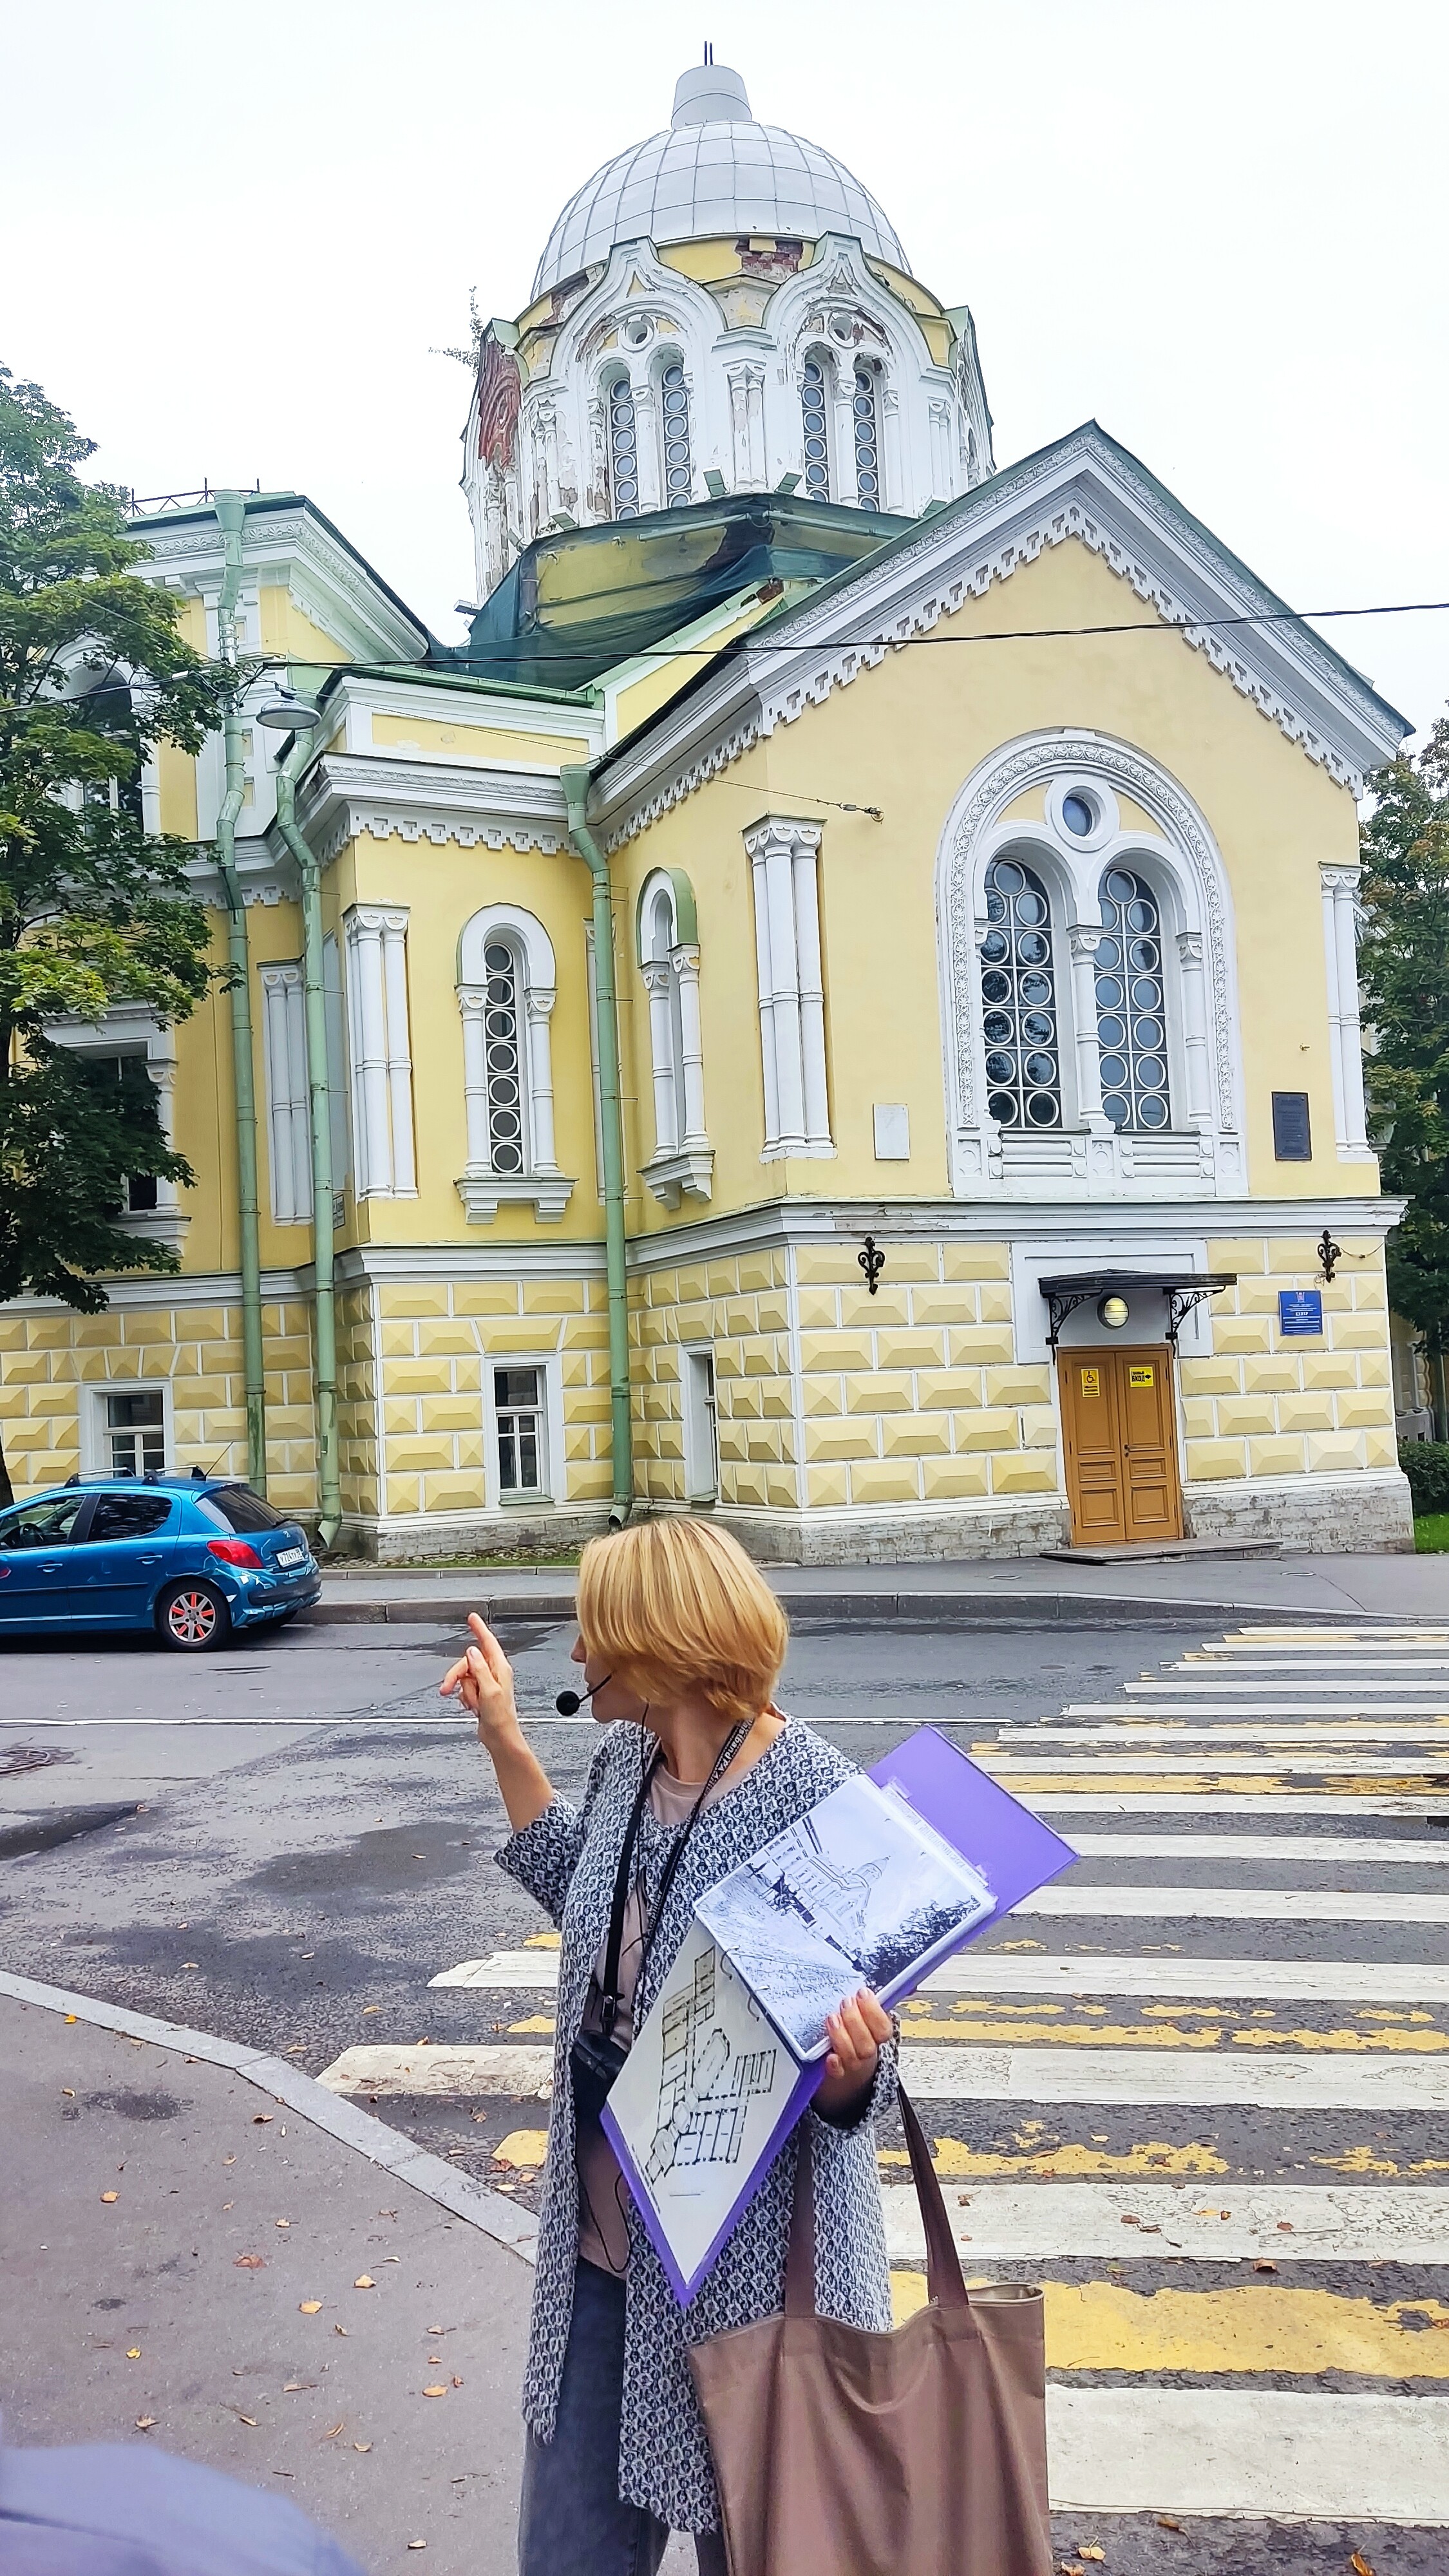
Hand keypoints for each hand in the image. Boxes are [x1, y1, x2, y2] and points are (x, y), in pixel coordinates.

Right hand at [440, 1613, 522, 1749]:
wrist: (499, 1737)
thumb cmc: (500, 1718)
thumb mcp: (490, 1691)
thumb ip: (479, 1669)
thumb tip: (472, 1651)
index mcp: (500, 1669)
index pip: (488, 1642)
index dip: (479, 1629)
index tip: (472, 1617)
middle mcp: (494, 1673)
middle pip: (467, 1662)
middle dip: (456, 1676)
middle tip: (447, 1688)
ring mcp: (486, 1683)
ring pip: (464, 1677)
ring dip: (464, 1692)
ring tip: (474, 1704)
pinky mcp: (480, 1693)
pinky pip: (464, 1688)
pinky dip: (464, 1698)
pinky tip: (472, 1707)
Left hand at [814, 1988, 892, 2121]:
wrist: (845, 2067)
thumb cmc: (853, 2032)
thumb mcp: (864, 2015)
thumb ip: (870, 2001)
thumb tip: (893, 1983)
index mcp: (877, 2035)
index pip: (883, 2027)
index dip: (874, 2011)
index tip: (862, 1993)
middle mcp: (867, 2051)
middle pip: (868, 2043)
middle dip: (855, 2021)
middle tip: (845, 2002)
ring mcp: (853, 2063)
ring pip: (854, 2056)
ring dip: (843, 2037)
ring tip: (832, 2019)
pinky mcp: (837, 2073)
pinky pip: (838, 2073)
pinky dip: (835, 2065)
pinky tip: (830, 2056)